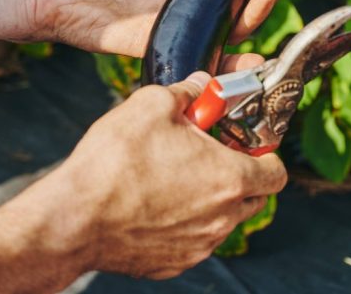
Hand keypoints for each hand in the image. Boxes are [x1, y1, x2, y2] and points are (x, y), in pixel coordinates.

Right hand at [31, 72, 286, 279]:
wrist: (73, 218)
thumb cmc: (114, 161)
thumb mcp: (152, 104)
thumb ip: (188, 91)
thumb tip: (202, 85)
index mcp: (229, 179)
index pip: (276, 172)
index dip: (266, 153)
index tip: (246, 142)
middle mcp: (222, 218)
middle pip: (255, 198)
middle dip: (242, 175)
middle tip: (211, 154)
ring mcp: (198, 246)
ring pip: (223, 221)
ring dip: (212, 199)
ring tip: (176, 176)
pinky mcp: (172, 264)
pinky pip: (193, 241)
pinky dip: (185, 223)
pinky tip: (156, 203)